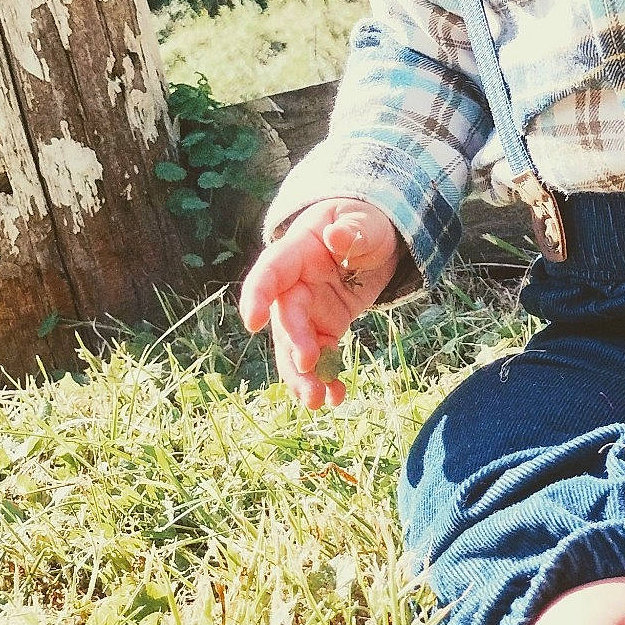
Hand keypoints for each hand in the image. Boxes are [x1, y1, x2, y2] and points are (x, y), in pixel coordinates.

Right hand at [239, 199, 401, 407]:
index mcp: (296, 253)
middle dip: (293, 344)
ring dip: (302, 376)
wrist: (371, 239)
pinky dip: (326, 378)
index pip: (270, 273)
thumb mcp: (367, 222)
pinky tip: (336, 397)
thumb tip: (337, 237)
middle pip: (285, 318)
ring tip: (315, 402)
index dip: (257, 296)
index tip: (253, 323)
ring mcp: (307, 310)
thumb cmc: (363, 222)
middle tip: (307, 365)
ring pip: (295, 347)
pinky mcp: (325, 328)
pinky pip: (321, 356)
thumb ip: (353, 230)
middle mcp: (294, 286)